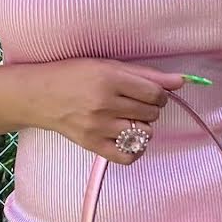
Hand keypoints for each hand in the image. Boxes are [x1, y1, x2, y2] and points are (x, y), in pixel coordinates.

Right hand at [29, 58, 184, 164]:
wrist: (39, 95)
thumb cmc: (74, 74)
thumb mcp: (108, 65)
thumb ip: (146, 74)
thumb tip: (181, 81)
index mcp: (109, 79)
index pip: (154, 93)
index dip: (160, 93)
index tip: (151, 92)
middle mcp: (104, 104)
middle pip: (151, 113)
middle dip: (150, 107)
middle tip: (134, 102)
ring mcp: (98, 127)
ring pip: (144, 133)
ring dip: (143, 125)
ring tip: (128, 117)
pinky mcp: (92, 145)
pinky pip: (128, 156)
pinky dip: (135, 148)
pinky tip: (128, 137)